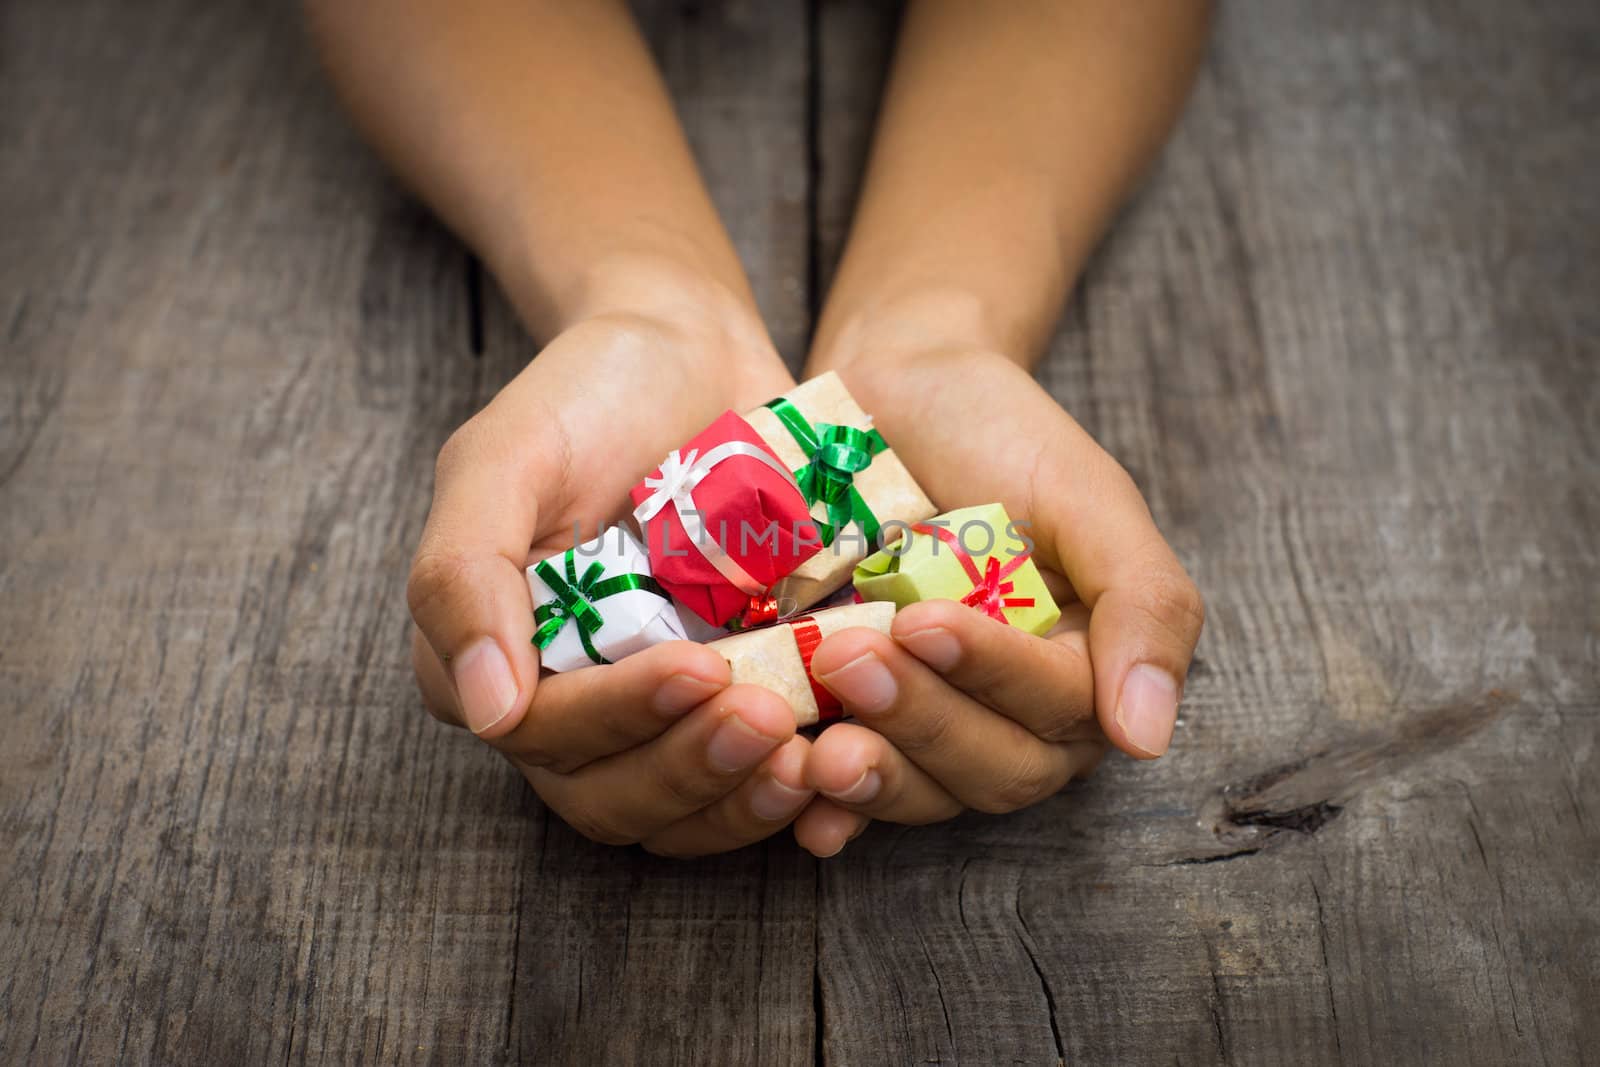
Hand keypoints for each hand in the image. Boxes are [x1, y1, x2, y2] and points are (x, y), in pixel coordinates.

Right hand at [407, 277, 817, 855]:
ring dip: (744, 800)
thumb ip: (463, 574)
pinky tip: (848, 761)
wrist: (689, 350)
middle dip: (691, 771)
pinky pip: (758, 776)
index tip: (700, 670)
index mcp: (503, 660)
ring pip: (687, 807)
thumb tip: (486, 713)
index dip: (621, 721)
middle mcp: (577, 703)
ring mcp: (661, 709)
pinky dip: (800, 786)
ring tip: (811, 760)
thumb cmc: (586, 394)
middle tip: (768, 721)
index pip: (548, 738)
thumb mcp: (504, 458)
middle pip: (616, 796)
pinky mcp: (739, 696)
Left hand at [790, 347, 1203, 855]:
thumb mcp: (1088, 497)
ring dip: (876, 777)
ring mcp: (932, 721)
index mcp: (1084, 668)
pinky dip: (829, 806)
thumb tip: (1148, 739)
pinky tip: (795, 800)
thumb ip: (1144, 605)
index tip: (922, 619)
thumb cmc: (1002, 434)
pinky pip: (852, 789)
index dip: (990, 676)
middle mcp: (1014, 713)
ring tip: (816, 746)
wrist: (897, 390)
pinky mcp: (858, 721)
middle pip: (992, 767)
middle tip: (849, 657)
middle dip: (922, 721)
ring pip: (925, 790)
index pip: (1055, 710)